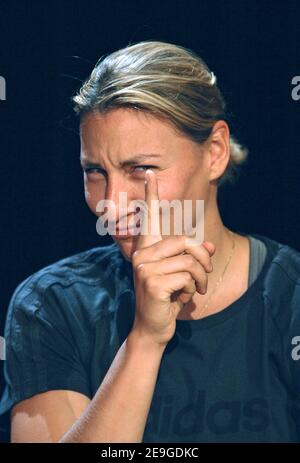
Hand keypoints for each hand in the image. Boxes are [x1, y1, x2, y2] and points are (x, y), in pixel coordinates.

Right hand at [131, 169, 215, 346]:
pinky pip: (187, 277)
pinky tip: (181, 299)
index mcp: (147, 249)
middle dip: (203, 260)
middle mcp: (142, 254)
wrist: (152, 327)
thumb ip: (193, 257)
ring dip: (198, 279)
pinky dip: (191, 290)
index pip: (149, 218)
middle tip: (204, 276)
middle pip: (185, 242)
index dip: (151, 195)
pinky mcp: (152, 282)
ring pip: (190, 261)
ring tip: (193, 290)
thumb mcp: (180, 274)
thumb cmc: (166, 298)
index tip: (150, 173)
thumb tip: (210, 246)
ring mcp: (145, 268)